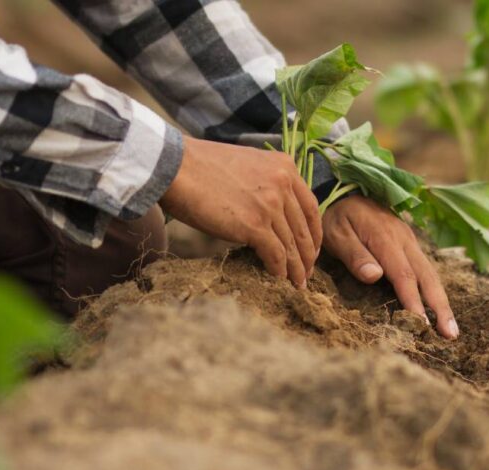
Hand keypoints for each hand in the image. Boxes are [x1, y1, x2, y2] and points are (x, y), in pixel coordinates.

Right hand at [160, 136, 321, 287]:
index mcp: (285, 166)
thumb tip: (269, 214)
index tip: (311, 250)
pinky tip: (277, 280)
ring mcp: (271, 204)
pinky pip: (276, 255)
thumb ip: (265, 184)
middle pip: (304, 228)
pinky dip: (278, 271)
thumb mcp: (246, 165)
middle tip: (307, 274)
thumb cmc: (200, 167)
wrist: (175, 166)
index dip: (313, 233)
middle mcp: (284, 183)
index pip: (310, 207)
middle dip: (307, 256)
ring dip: (296, 269)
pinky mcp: (255, 225)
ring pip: (292, 245)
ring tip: (296, 285)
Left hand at [322, 196, 458, 339]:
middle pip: (427, 276)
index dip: (414, 301)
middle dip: (440, 307)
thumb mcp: (336, 234)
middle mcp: (404, 239)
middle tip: (450, 334)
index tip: (422, 324)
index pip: (404, 275)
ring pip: (430, 273)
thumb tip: (375, 276)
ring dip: (442, 301)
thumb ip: (355, 255)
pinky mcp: (408, 243)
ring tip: (450, 329)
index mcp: (386, 238)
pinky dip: (434, 289)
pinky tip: (438, 306)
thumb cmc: (335, 217)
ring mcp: (409, 241)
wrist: (342, 191)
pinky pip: (425, 268)